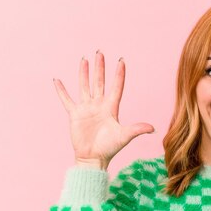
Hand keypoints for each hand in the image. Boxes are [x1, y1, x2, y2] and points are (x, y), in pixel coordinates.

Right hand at [53, 50, 154, 168]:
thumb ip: (137, 130)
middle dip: (100, 67)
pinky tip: (57, 80)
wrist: (93, 158)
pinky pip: (66, 100)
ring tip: (84, 59)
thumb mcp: (124, 137)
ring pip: (85, 86)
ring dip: (84, 73)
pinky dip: (61, 91)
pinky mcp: (75, 115)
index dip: (119, 74)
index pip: (116, 87)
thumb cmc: (109, 148)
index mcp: (111, 108)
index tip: (121, 60)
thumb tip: (153, 128)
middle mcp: (99, 105)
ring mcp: (86, 109)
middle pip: (99, 82)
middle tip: (100, 52)